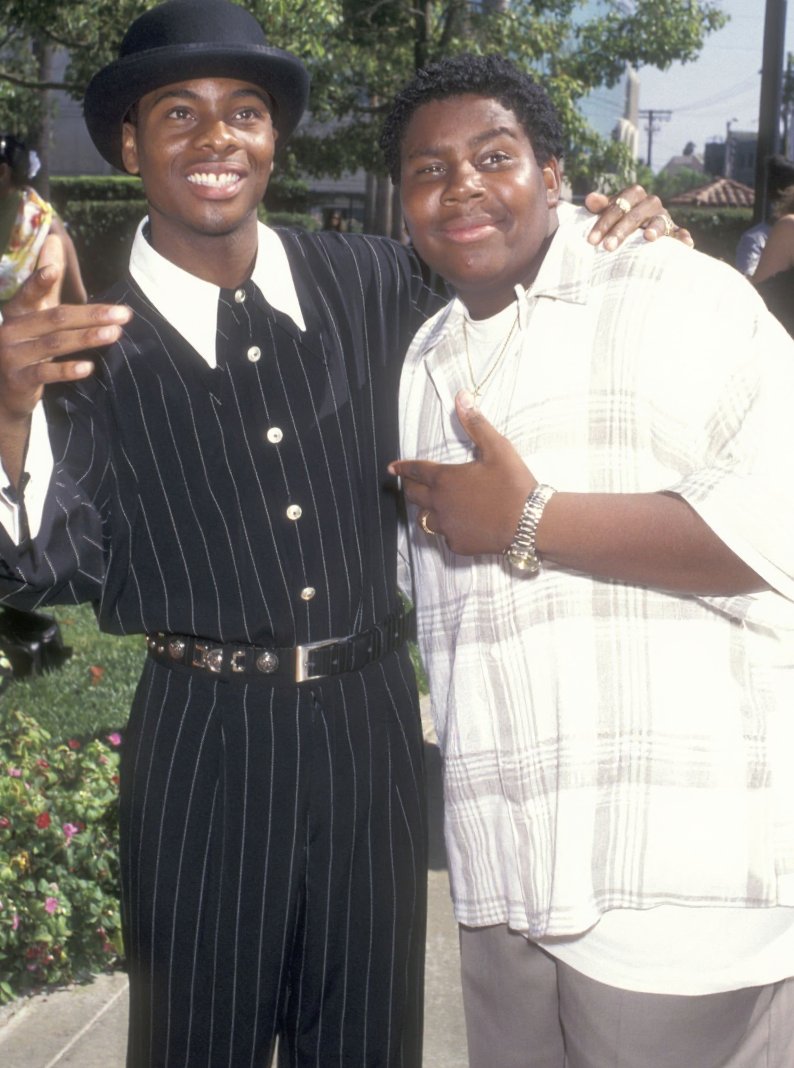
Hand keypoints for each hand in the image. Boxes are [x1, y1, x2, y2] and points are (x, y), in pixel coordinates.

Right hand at [0, 234, 131, 421]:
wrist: (7, 392)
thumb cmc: (27, 347)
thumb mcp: (36, 316)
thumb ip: (48, 284)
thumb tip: (55, 240)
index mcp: (16, 312)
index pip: (29, 293)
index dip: (40, 281)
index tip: (55, 268)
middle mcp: (11, 330)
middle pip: (55, 318)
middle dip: (92, 315)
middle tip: (124, 314)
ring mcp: (12, 356)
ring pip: (54, 343)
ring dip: (87, 338)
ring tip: (115, 334)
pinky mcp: (19, 380)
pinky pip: (46, 373)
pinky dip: (68, 369)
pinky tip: (89, 367)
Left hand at [389, 390, 535, 554]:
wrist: (529, 523)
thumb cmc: (513, 483)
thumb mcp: (497, 448)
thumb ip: (475, 423)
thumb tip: (462, 397)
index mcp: (445, 479)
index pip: (416, 471)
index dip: (403, 467)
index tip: (391, 468)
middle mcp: (439, 504)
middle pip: (413, 496)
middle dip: (409, 487)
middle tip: (409, 484)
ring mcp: (447, 526)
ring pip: (425, 518)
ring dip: (425, 509)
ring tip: (431, 505)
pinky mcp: (457, 544)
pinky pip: (444, 535)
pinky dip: (446, 528)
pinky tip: (456, 523)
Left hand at [584, 185, 693, 250]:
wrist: (637, 228)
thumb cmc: (617, 221)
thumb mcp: (607, 214)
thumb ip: (600, 208)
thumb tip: (590, 198)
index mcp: (633, 195)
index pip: (619, 204)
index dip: (604, 221)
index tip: (592, 240)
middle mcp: (650, 203)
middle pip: (637, 213)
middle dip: (622, 230)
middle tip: (608, 247)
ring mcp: (663, 216)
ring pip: (660, 219)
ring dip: (655, 228)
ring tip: (649, 237)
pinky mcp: (673, 230)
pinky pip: (680, 232)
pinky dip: (683, 237)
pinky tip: (685, 245)